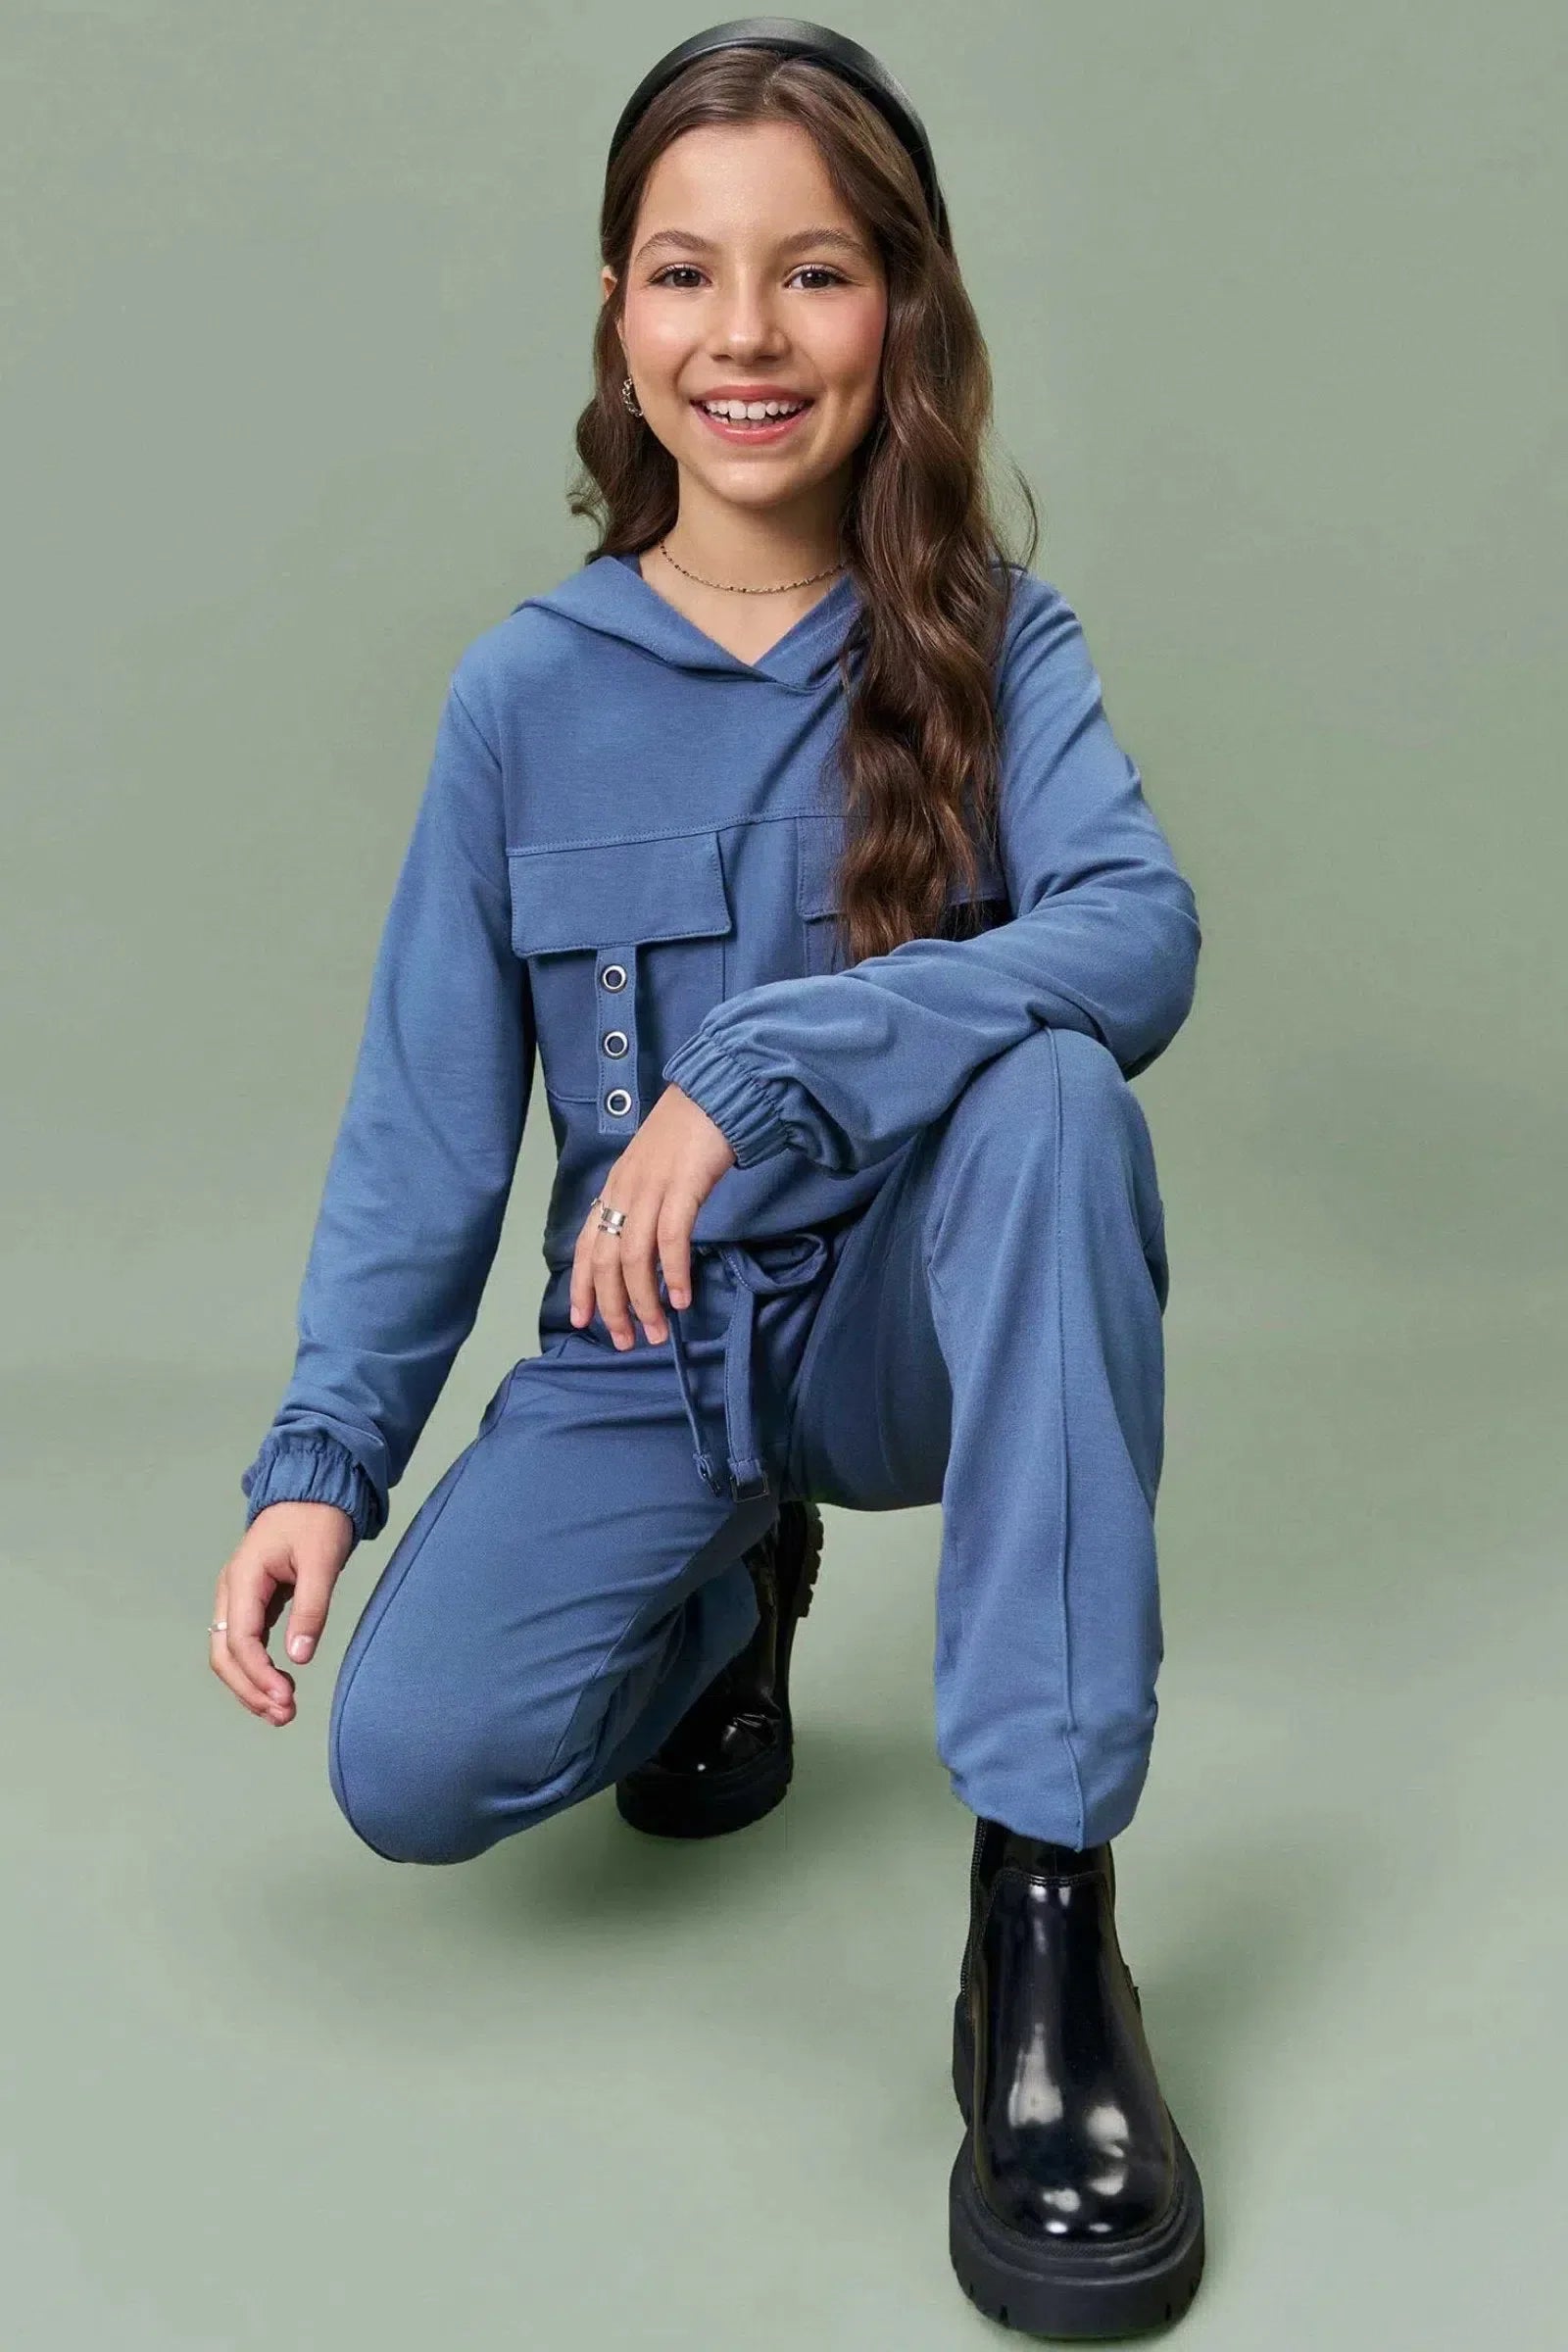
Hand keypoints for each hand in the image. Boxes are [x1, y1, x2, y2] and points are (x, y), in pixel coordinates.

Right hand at [208, 1501, 353, 1725]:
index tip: (285, 1699)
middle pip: (225, 1654)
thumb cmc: (317, 1518)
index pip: (240, 1639)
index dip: (259, 1675)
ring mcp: (238, 1597)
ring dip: (251, 1685)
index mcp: (243, 1578)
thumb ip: (311, 1607)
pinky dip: (258, 1669)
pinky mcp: (253, 1602)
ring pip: (231, 1653)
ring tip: (282, 1712)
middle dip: (250, 1689)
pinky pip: (245, 1644)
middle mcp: (232, 1590)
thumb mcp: (322, 1560)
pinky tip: (279, 1687)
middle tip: (284, 1716)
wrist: (313, 1489)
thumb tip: (300, 1656)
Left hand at [569, 1083, 736, 1347]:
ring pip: (635, 1257)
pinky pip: (671, 1238)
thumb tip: (643, 1246)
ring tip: (657, 1331)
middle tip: (626, 1340)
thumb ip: (642, 1203)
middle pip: (607, 1261)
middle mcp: (625, 1190)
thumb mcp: (652, 1170)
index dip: (582, 1287)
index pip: (588, 1245)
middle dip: (612, 1307)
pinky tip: (682, 1298)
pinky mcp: (682, 1186)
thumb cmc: (688, 1132)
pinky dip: (675, 1273)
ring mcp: (652, 1188)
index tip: (582, 1321)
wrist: (715, 1093)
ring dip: (644, 1301)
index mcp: (615, 1188)